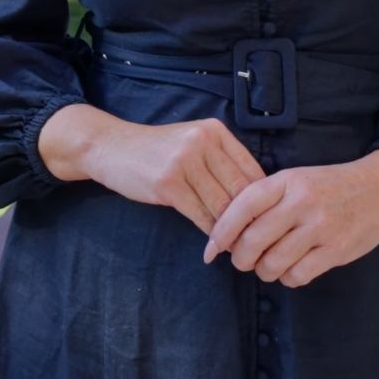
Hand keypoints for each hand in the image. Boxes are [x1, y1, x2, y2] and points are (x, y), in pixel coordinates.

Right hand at [38, 104, 267, 232]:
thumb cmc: (156, 150)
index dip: (263, 199)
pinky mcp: (168, 183)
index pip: (251, 169)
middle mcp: (203, 142)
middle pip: (240, 189)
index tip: (267, 222)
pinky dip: (211, 233)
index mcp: (215, 131)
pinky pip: (200, 214)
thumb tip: (256, 197)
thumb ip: (221, 161)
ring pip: (222, 205)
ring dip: (232, 230)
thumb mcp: (192, 142)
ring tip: (240, 247)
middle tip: (258, 242)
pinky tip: (215, 245)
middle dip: (251, 219)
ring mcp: (185, 162)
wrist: (111, 147)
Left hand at [201, 150, 378, 286]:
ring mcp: (320, 227)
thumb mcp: (296, 180)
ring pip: (273, 263)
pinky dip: (288, 278)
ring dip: (264, 271)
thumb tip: (229, 232)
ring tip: (269, 265)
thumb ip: (267, 200)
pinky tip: (292, 270)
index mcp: (287, 182)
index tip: (210, 249)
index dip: (221, 231)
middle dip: (240, 258)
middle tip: (242, 261)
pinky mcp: (336, 250)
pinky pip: (298, 275)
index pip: (243, 206)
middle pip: (254, 240)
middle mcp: (302, 203)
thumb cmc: (329, 186)